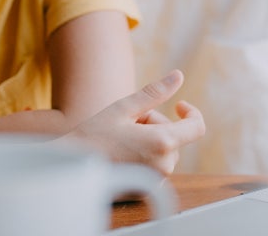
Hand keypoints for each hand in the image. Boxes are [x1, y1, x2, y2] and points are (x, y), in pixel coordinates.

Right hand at [66, 69, 204, 175]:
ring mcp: (155, 181)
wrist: (69, 168)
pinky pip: (154, 167)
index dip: (191, 113)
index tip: (178, 106)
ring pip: (163, 152)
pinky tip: (119, 156)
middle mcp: (164, 166)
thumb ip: (156, 93)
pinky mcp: (145, 191)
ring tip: (120, 140)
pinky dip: (143, 157)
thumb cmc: (94, 135)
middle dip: (155, 125)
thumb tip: (179, 75)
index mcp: (163, 142)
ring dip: (148, 141)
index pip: (197, 127)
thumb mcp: (124, 107)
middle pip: (173, 137)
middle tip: (127, 124)